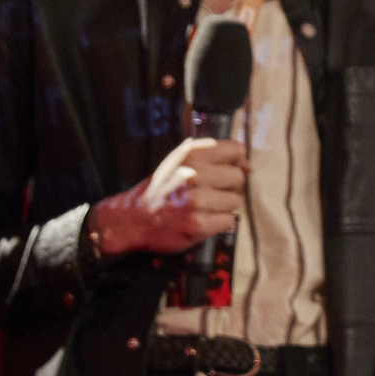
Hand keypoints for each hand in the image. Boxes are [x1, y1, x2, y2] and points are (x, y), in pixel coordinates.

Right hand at [88, 136, 245, 257]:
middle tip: (211, 194)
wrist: (128, 220)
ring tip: (204, 209)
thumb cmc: (158, 190)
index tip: (232, 170)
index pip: (236, 150)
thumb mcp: (176, 162)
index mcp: (191, 156)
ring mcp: (196, 201)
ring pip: (235, 201)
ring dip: (223, 206)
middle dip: (228, 187)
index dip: (239, 161)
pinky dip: (219, 223)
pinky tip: (203, 221)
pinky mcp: (197, 225)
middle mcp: (195, 174)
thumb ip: (209, 156)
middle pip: (238, 177)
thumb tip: (246, 163)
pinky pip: (229, 221)